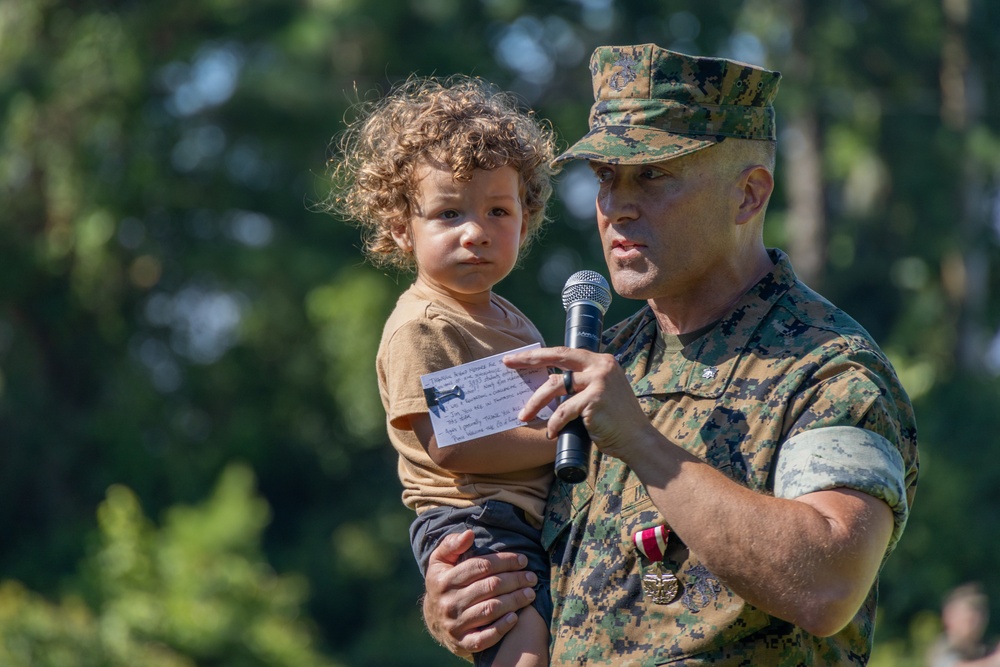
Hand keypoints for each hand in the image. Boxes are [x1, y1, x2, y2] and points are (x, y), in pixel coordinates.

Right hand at [422, 529, 538, 656]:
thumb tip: (469, 534)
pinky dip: (501, 628)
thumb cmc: (443, 583)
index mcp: (444, 580)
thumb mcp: (440, 561)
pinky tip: (515, 618)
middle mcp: (449, 603)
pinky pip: (484, 638)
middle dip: (515, 580)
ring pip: (490, 610)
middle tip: (532, 577)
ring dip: (514, 601)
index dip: (505, 561)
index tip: (523, 560)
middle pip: (490, 587)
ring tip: (530, 594)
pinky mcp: (462, 643)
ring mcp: (455, 624)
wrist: (432, 620)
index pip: (480, 566)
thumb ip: (452, 544)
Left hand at [504, 346, 654, 460]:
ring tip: (524, 416)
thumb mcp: (600, 393)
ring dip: (536, 402)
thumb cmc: (614, 421)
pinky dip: (554, 423)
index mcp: (601, 361)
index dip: (539, 355)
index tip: (518, 357)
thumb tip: (548, 385)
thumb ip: (581, 384)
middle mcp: (601, 365)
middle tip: (508, 363)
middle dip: (529, 359)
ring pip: (555, 386)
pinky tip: (551, 433)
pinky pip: (563, 411)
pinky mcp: (595, 399)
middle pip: (557, 357)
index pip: (564, 353)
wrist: (637, 440)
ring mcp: (599, 381)